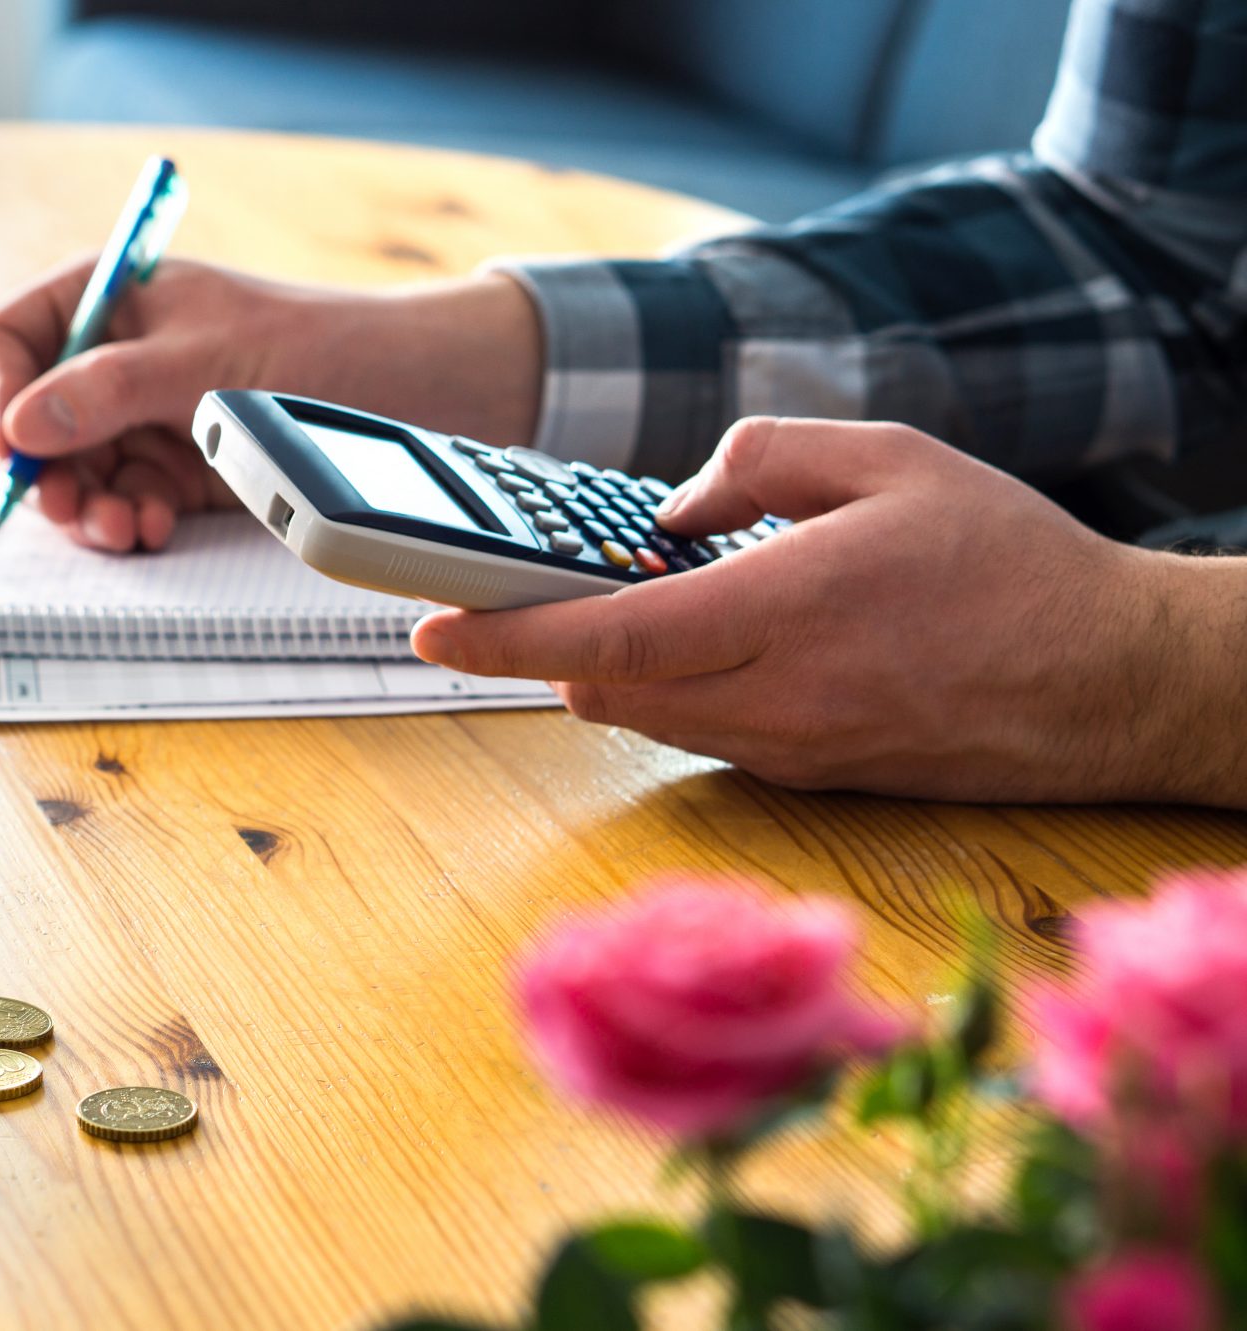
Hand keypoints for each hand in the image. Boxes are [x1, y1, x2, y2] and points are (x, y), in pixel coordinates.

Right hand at [0, 256, 541, 550]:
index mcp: (108, 299)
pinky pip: (126, 500)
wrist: (413, 385)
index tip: (12, 444)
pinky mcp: (181, 469)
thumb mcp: (203, 361)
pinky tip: (152, 529)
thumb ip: (107, 390)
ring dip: (89, 508)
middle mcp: (115, 359)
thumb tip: (21, 426)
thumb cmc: (314, 343)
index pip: (7, 339)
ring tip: (122, 529)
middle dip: (47, 470)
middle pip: (34, 423)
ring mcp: (146, 418)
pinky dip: (131, 520)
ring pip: (78, 474)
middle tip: (69, 509)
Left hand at [411, 417, 1246, 805]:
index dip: (505, 638)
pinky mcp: (811, 776)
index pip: (607, 641)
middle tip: (521, 594)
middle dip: (547, 648)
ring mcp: (791, 751)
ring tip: (622, 605)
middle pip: (603, 692)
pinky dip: (672, 692)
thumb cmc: (1010, 562)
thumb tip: (671, 511)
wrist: (1112, 681)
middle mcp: (777, 700)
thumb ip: (762, 459)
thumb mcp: (893, 457)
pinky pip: (702, 735)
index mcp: (787, 612)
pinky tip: (707, 641)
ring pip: (646, 719)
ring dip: (610, 671)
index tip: (430, 629)